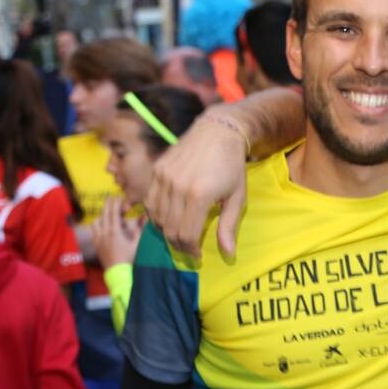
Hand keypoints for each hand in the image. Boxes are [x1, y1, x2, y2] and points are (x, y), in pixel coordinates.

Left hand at [93, 197, 143, 270]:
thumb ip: (140, 227)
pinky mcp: (96, 244)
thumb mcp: (137, 242)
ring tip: (108, 214)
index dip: (115, 203)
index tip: (117, 197)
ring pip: (97, 222)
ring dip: (102, 216)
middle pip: (104, 214)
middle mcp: (104, 233)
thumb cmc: (129, 257)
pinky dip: (98, 225)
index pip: (113, 213)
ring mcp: (98, 238)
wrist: (118, 272)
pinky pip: (94, 230)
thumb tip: (145, 215)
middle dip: (108, 205)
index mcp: (115, 231)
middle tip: (110, 197)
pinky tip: (102, 226)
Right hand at [145, 110, 248, 258]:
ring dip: (166, 232)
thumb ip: (229, 226)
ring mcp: (164, 176)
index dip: (190, 250)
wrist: (217, 132)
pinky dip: (156, 215)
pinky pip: (150, 201)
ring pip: (156, 217)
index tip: (197, 256)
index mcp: (199, 195)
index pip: (186, 234)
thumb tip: (228, 254)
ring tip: (179, 235)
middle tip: (188, 249)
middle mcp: (177, 186)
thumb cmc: (232, 167)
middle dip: (178, 245)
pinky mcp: (157, 169)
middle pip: (169, 229)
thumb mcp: (237, 197)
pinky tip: (169, 219)